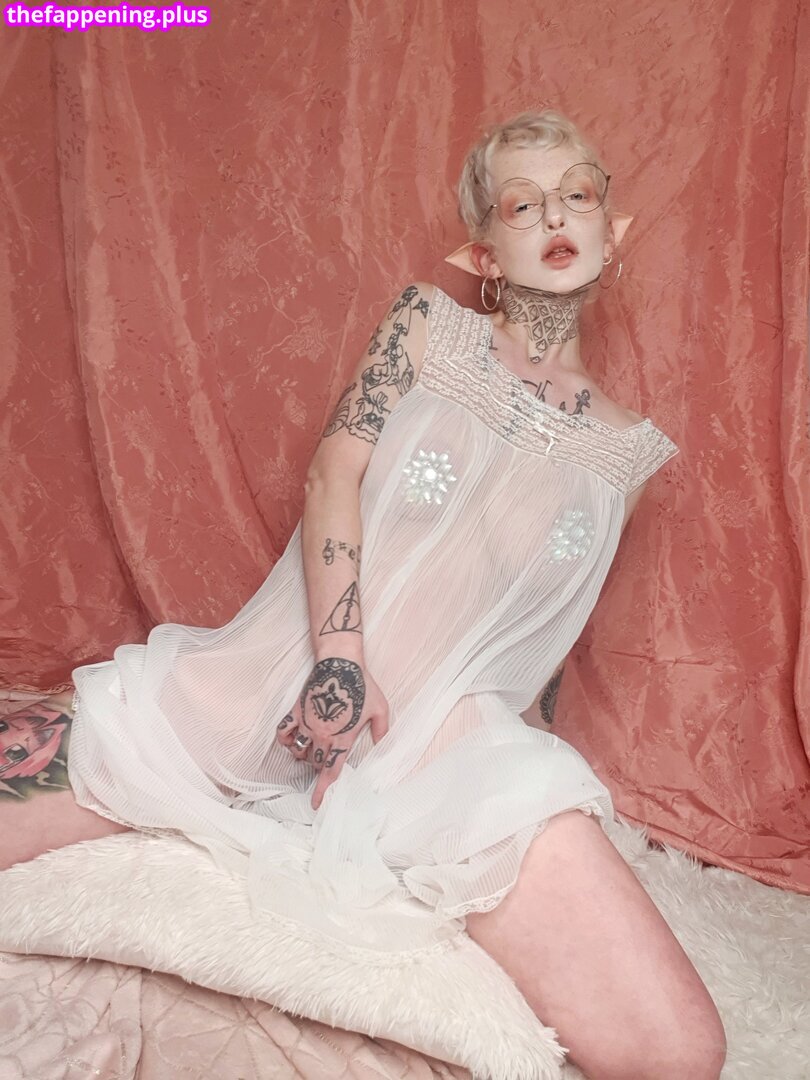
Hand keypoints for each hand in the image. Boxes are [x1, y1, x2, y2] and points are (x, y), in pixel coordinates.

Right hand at [275, 656, 388, 809]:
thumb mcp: (381, 709)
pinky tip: (292, 741)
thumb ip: (382, 732)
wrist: (340, 662)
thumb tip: (382, 746)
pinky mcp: (296, 712)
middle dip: (319, 767)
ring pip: (299, 752)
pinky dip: (286, 741)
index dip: (323, 791)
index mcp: (343, 738)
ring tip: (312, 750)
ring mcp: (307, 724)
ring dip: (305, 757)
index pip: (331, 772)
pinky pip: (283, 733)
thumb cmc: (362, 685)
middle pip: (315, 763)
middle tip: (325, 761)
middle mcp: (323, 735)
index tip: (316, 805)